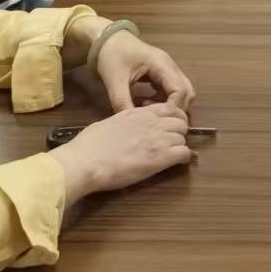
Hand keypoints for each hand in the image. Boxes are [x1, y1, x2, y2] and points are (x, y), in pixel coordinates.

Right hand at [49, 104, 193, 199]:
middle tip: (171, 142)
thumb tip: (126, 127)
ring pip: (183, 137)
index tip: (168, 127)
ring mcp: (158, 139)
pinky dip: (183, 158)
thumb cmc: (89, 144)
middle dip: (179, 131)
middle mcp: (152, 122)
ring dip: (180, 145)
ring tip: (172, 154)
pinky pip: (184, 153)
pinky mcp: (160, 158)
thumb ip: (124, 121)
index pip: (170, 108)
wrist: (86, 161)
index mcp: (139, 112)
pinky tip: (175, 163)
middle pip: (181, 122)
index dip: (173, 118)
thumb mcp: (110, 122)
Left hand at [94, 31, 197, 112]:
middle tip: (158, 122)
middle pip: (187, 92)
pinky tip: (146, 105)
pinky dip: (164, 101)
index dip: (173, 109)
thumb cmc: (112, 56)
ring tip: (150, 113)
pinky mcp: (162, 74)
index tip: (158, 122)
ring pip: (182, 92)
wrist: (108, 40)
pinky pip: (172, 90)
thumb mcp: (114, 80)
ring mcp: (168, 69)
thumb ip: (122, 102)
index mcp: (162, 65)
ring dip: (170, 105)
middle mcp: (170, 67)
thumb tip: (130, 125)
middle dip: (176, 110)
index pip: (180, 90)